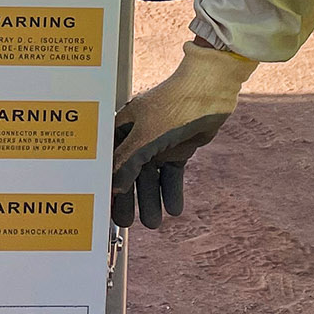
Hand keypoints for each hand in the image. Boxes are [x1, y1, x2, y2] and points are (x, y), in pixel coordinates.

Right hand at [111, 40, 251, 229]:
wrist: (211, 89)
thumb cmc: (174, 104)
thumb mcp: (147, 137)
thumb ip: (129, 162)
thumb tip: (113, 186)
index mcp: (122, 127)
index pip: (108, 160)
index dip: (105, 183)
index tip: (103, 206)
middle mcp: (137, 135)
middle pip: (129, 172)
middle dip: (129, 198)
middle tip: (126, 223)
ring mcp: (158, 142)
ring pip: (151, 176)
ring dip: (151, 199)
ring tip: (153, 224)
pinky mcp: (178, 147)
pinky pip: (172, 174)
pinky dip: (172, 191)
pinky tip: (174, 210)